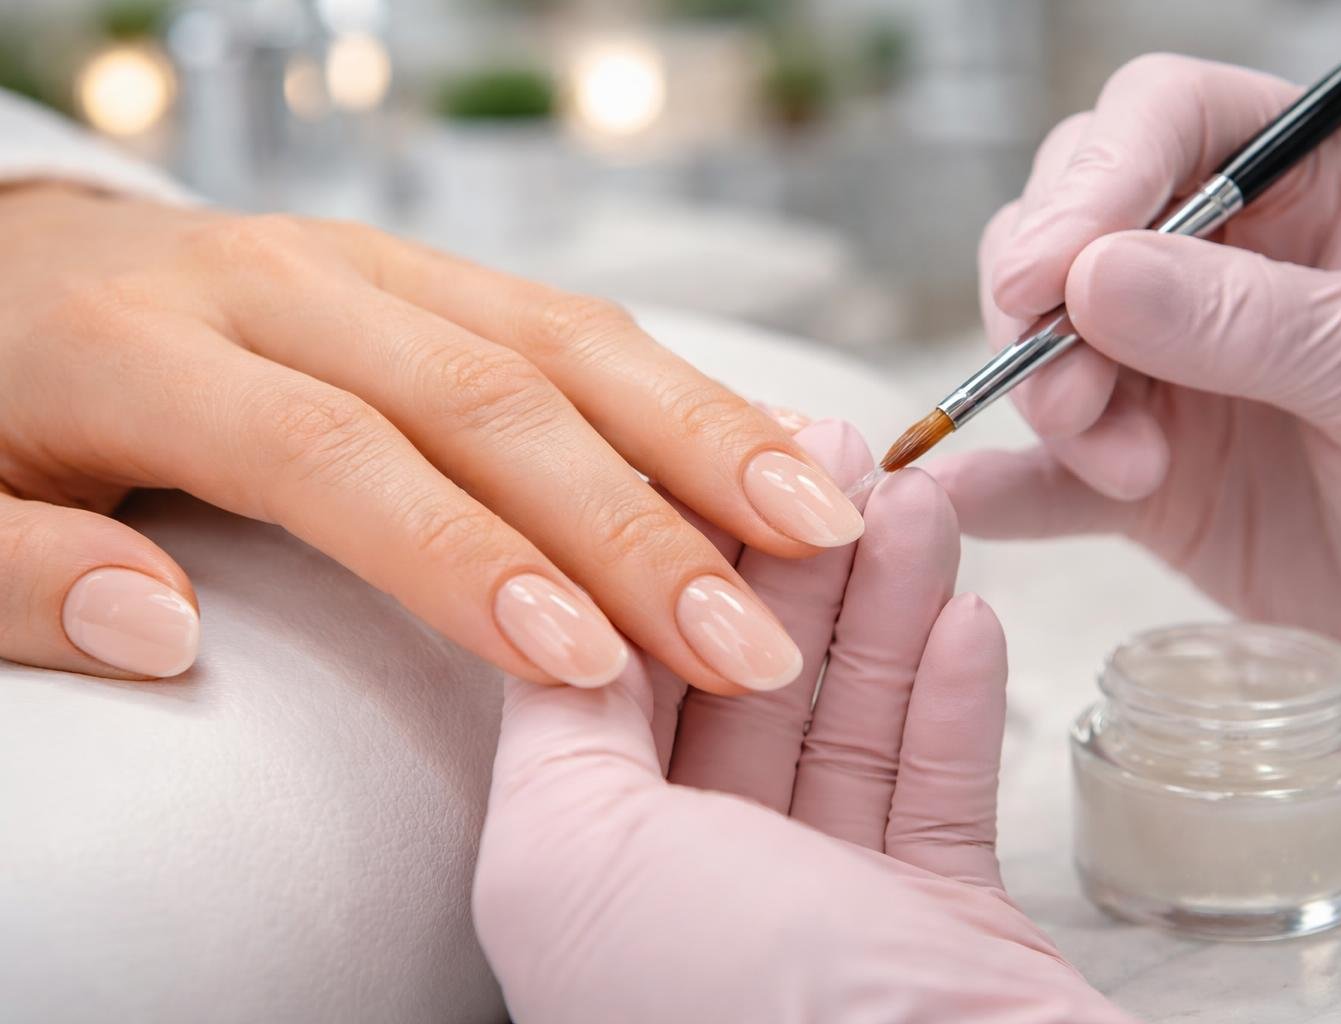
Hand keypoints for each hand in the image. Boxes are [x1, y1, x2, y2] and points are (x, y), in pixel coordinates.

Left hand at [0, 184, 861, 690]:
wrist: (8, 271)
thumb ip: (21, 582)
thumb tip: (163, 633)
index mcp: (145, 345)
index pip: (336, 456)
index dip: (468, 557)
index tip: (584, 663)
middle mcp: (283, 282)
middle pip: (489, 395)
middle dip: (637, 522)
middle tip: (752, 635)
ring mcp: (368, 263)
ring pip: (562, 338)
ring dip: (702, 435)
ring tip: (818, 527)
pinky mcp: (423, 270)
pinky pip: (569, 319)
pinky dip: (678, 387)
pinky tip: (762, 447)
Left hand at [471, 419, 1134, 1023]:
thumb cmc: (733, 1020)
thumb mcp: (577, 861)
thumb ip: (559, 727)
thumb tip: (567, 612)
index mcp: (592, 881)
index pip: (622, 678)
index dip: (671, 556)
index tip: (730, 456)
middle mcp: (699, 897)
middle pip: (744, 685)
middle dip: (793, 565)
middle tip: (848, 457)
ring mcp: (825, 916)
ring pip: (847, 724)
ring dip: (885, 609)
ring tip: (922, 503)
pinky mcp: (939, 934)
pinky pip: (935, 792)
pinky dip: (949, 704)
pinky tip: (968, 617)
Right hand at [935, 55, 1340, 759]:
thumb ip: (1250, 322)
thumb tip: (1087, 278)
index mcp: (1314, 183)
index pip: (1165, 122)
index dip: (1094, 179)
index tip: (1051, 274)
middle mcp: (1225, 260)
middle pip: (1069, 223)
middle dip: (1046, 304)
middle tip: (1072, 392)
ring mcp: (1171, 368)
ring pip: (1040, 338)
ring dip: (1049, 399)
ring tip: (1123, 470)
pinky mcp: (1138, 471)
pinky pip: (1043, 468)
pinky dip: (1000, 483)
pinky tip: (968, 499)